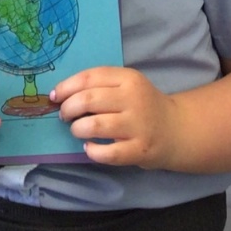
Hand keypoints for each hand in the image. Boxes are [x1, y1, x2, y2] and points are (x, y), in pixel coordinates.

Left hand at [49, 67, 180, 168]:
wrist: (175, 130)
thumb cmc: (142, 105)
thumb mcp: (127, 85)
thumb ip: (100, 86)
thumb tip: (60, 94)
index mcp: (129, 78)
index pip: (89, 77)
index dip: (66, 87)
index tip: (54, 96)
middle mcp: (134, 99)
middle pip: (88, 100)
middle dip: (68, 109)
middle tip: (65, 115)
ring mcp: (138, 126)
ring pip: (94, 125)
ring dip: (78, 129)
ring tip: (78, 130)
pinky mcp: (139, 150)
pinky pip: (107, 153)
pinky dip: (92, 151)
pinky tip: (90, 147)